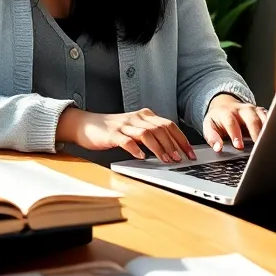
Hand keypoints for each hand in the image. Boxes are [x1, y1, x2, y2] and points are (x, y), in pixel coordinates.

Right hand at [56, 107, 194, 162]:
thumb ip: (150, 135)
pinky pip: (126, 140)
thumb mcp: (134, 129)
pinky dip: (135, 148)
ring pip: (147, 134)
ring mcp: (124, 125)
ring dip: (159, 148)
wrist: (86, 125)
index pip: (169, 125)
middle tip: (180, 159)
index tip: (190, 153)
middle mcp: (137, 118)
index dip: (181, 139)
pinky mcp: (112, 134)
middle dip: (173, 145)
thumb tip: (171, 150)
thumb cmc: (112, 130)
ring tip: (166, 160)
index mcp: (145, 116)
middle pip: (161, 129)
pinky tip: (141, 156)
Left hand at [202, 94, 268, 152]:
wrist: (224, 104)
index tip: (238, 146)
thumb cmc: (218, 119)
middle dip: (255, 132)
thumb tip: (218, 148)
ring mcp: (254, 110)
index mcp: (227, 112)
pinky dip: (272, 127)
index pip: (232, 123)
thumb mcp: (209, 126)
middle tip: (257, 145)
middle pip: (251, 118)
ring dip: (266, 130)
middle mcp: (242, 109)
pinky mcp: (262, 112)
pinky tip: (273, 137)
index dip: (235, 134)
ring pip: (263, 118)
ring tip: (268, 143)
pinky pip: (270, 118)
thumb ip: (212, 137)